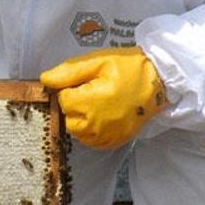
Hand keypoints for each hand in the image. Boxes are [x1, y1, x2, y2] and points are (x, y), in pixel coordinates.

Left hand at [40, 46, 167, 149]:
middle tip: (92, 92)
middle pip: (67, 118)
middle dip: (74, 105)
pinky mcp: (115, 142)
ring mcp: (107, 136)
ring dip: (81, 119)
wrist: (159, 81)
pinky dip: (91, 131)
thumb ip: (68, 72)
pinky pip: (91, 142)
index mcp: (91, 102)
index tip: (84, 83)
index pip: (62, 100)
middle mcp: (97, 124)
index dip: (70, 89)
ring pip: (77, 132)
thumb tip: (45, 80)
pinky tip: (102, 116)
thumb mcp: (98, 62)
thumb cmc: (128, 68)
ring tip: (98, 104)